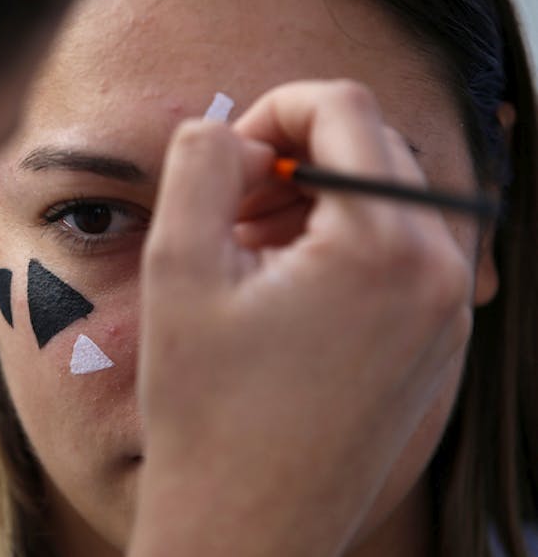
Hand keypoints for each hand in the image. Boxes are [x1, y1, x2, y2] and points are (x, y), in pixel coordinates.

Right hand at [131, 80, 473, 556]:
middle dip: (292, 160)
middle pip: (369, 151)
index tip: (226, 162)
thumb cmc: (209, 411)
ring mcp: (445, 314)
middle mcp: (438, 274)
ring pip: (384, 202)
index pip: (342, 108)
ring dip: (313, 205)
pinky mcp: (434, 345)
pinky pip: (397, 255)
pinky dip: (340, 248)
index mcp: (384, 246)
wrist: (248, 527)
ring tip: (246, 254)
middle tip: (228, 212)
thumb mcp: (178, 266)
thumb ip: (200, 162)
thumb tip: (234, 137)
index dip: (271, 112)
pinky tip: (281, 293)